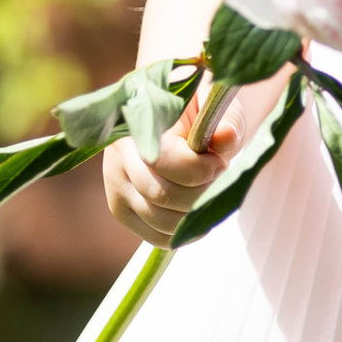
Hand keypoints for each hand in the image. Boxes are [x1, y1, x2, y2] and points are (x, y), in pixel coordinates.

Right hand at [103, 75, 285, 240]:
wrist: (172, 122)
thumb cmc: (195, 110)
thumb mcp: (213, 105)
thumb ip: (226, 119)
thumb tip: (225, 137)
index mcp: (135, 125)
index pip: (163, 160)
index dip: (199, 169)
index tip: (220, 163)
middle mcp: (117, 158)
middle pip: (161, 195)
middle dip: (200, 193)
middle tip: (217, 179)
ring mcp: (116, 188)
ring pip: (160, 220)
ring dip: (195, 213)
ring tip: (208, 192)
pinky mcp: (123, 211)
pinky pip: (156, 236)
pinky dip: (184, 233)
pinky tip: (198, 213)